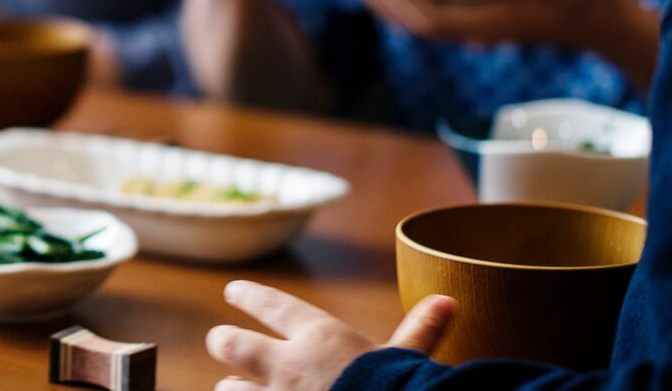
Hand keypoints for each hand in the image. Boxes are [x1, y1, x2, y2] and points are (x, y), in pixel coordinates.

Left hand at [208, 280, 454, 389]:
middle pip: (230, 343)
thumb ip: (419, 332)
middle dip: (224, 343)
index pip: (273, 306)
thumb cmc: (399, 390)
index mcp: (319, 339)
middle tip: (223, 343)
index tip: (232, 291)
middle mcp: (287, 366)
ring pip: (229, 389)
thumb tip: (448, 302)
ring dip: (234, 390)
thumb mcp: (407, 361)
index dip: (250, 296)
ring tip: (238, 390)